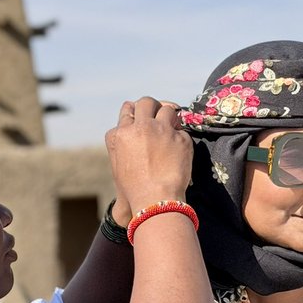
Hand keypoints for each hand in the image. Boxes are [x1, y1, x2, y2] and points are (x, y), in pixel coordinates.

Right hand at [105, 97, 192, 220]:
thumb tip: (133, 129)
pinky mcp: (181, 138)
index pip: (128, 109)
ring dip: (170, 117)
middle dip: (153, 106)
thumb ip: (125, 142)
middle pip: (146, 102)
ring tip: (172, 128)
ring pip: (168, 109)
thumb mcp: (119, 164)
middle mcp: (140, 128)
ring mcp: (162, 131)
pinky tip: (179, 150)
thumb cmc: (134, 189)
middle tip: (159, 114)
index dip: (136, 113)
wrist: (155, 200)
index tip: (143, 118)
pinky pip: (183, 129)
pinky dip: (181, 138)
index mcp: (121, 134)